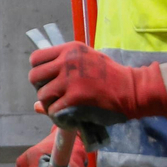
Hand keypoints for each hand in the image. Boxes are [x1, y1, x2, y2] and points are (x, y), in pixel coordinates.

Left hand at [29, 41, 166, 120]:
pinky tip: (68, 117)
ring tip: (62, 108)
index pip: (36, 57)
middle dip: (41, 88)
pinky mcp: (74, 98)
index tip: (48, 80)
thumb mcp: (87, 63)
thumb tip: (36, 103)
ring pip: (41, 95)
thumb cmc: (111, 77)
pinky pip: (53, 110)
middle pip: (34, 76)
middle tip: (54, 96)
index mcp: (69, 49)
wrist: (132, 90)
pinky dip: (58, 117)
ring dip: (49, 105)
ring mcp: (70, 79)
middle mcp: (67, 61)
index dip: (39, 71)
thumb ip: (63, 73)